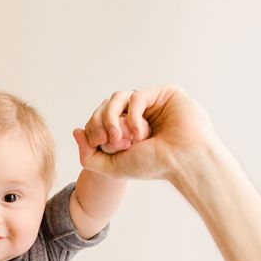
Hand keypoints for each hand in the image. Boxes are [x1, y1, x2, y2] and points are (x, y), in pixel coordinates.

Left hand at [71, 86, 217, 181]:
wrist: (184, 163)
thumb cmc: (155, 166)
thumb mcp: (113, 167)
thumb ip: (88, 156)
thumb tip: (76, 131)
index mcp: (130, 129)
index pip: (100, 118)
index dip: (94, 128)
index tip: (101, 144)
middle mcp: (141, 114)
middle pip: (106, 106)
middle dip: (101, 123)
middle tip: (110, 141)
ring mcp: (153, 103)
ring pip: (117, 97)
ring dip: (112, 118)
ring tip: (122, 138)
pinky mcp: (165, 93)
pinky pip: (136, 97)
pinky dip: (132, 115)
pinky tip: (141, 133)